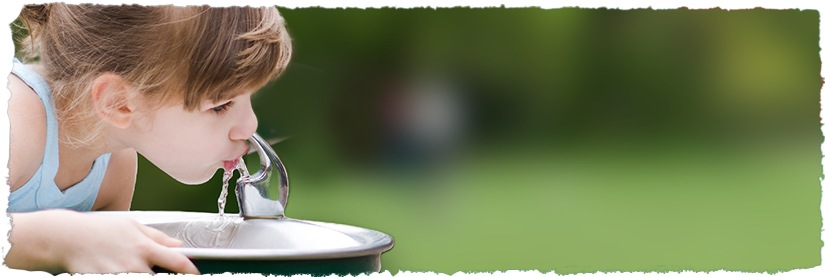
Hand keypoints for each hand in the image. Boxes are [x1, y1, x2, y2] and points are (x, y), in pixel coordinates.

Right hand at [4, 209, 199, 275]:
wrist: (65, 238)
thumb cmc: (99, 230)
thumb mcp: (132, 226)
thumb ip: (158, 238)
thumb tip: (179, 245)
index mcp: (145, 248)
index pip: (179, 263)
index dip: (191, 273)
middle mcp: (135, 265)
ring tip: (133, 274)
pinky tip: (120, 275)